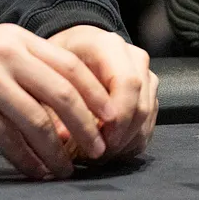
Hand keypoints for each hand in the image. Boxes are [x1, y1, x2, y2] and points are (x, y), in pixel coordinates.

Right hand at [0, 23, 112, 179]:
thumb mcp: (1, 48)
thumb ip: (35, 64)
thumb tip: (79, 100)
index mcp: (19, 39)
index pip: (69, 64)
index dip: (94, 93)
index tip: (111, 116)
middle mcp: (7, 58)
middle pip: (60, 94)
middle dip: (85, 126)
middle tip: (98, 149)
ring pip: (39, 123)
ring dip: (58, 151)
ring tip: (67, 169)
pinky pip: (12, 142)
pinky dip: (29, 160)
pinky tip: (38, 171)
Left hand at [48, 25, 156, 159]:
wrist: (74, 46)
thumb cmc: (60, 58)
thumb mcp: (49, 71)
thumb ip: (55, 101)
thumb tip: (62, 137)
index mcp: (108, 46)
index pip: (127, 84)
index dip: (118, 117)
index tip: (100, 140)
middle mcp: (132, 57)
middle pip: (140, 105)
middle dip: (121, 136)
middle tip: (97, 154)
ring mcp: (145, 73)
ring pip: (147, 116)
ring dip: (126, 141)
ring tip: (99, 152)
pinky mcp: (149, 90)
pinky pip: (149, 122)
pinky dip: (132, 139)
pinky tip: (110, 147)